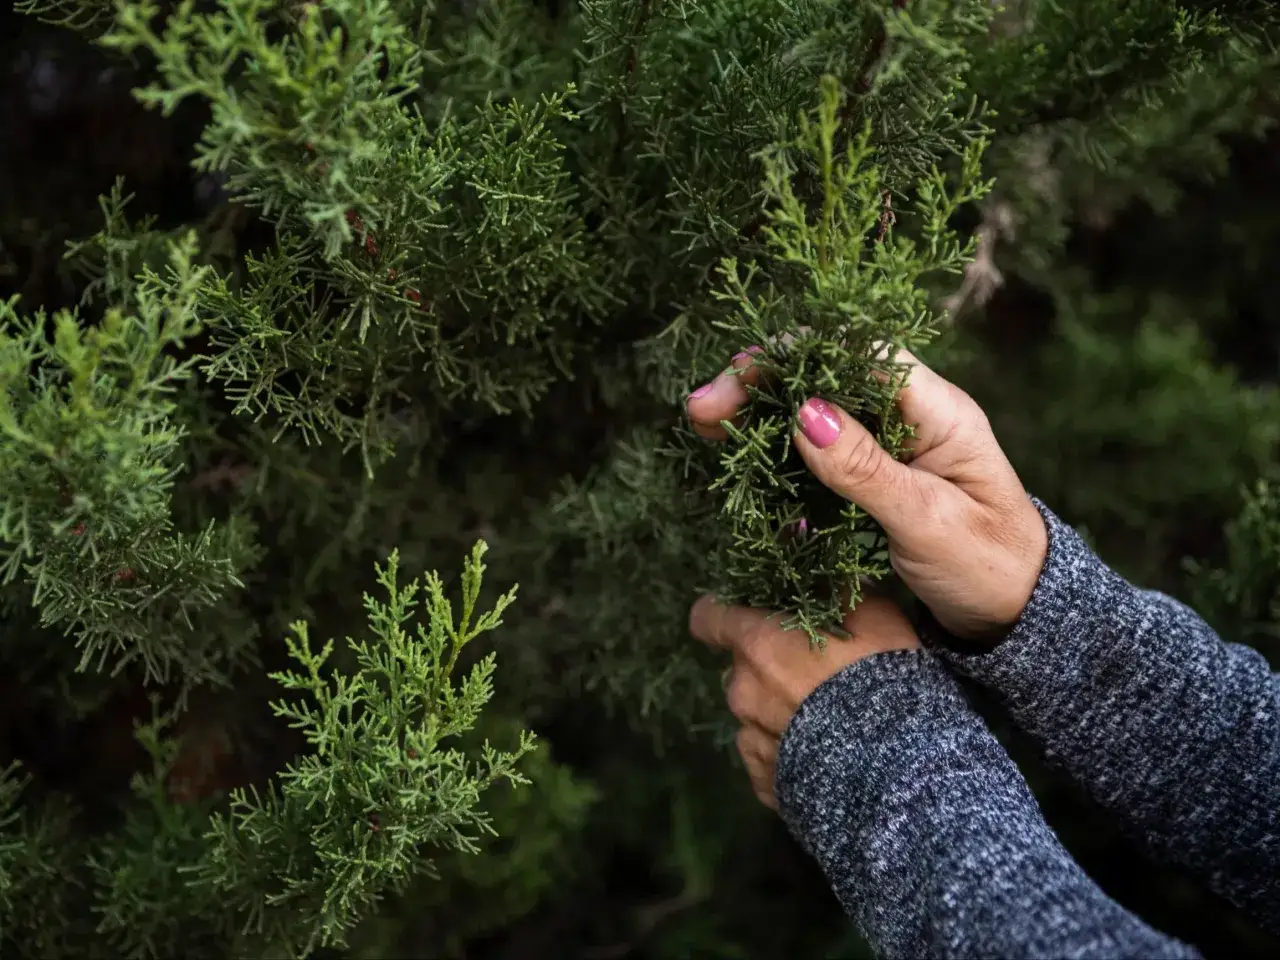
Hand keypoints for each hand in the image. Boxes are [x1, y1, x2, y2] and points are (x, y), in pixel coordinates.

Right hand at [687, 345, 1047, 642]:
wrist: (1019, 614)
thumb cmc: (989, 566)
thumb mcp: (927, 521)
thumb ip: (866, 469)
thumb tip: (805, 412)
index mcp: (936, 409)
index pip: (854, 350)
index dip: (790, 356)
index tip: (735, 383)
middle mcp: (910, 414)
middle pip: (824, 373)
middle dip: (759, 385)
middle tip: (699, 413)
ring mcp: (891, 444)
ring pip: (813, 409)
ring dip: (759, 417)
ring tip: (705, 431)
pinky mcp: (874, 475)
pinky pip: (817, 451)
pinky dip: (776, 454)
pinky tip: (743, 469)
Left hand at [689, 593, 919, 809]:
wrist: (894, 770)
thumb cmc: (881, 680)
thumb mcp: (875, 618)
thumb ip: (839, 593)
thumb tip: (826, 579)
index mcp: (758, 644)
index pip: (708, 618)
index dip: (721, 614)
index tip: (742, 615)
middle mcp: (742, 691)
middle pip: (741, 669)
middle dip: (768, 666)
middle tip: (815, 675)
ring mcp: (750, 740)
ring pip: (754, 714)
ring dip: (779, 712)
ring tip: (827, 724)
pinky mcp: (764, 782)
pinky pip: (768, 758)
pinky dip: (788, 754)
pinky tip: (824, 757)